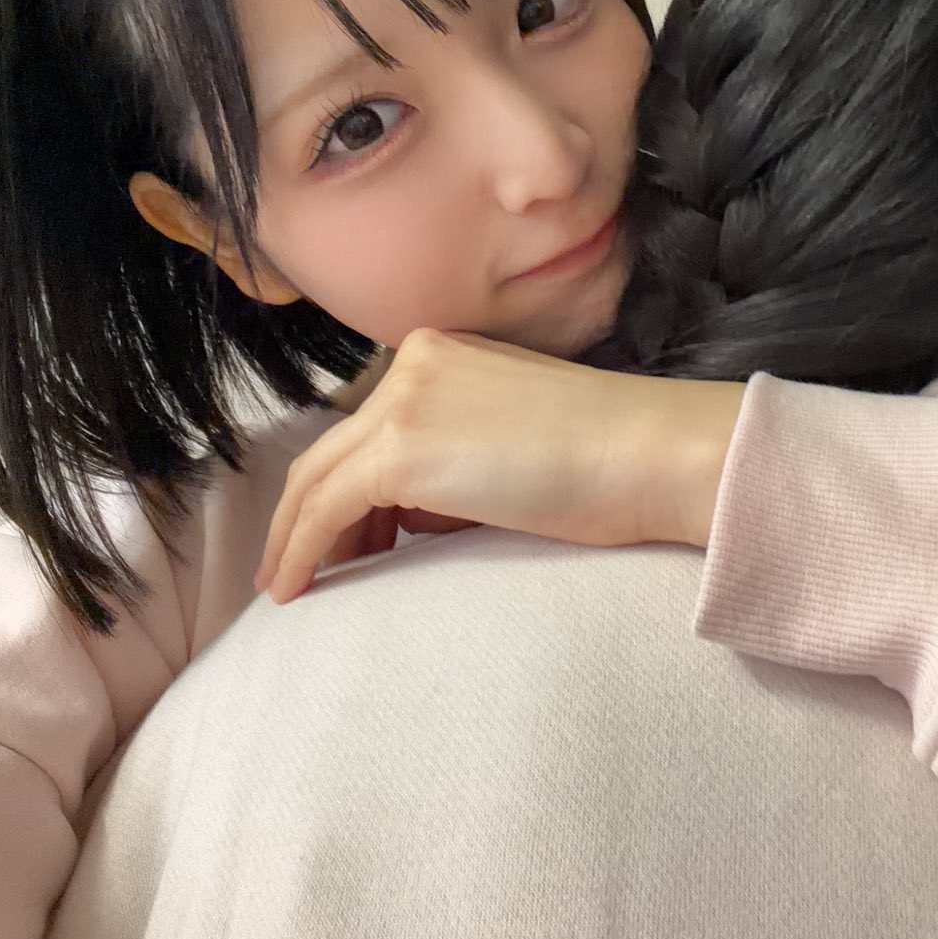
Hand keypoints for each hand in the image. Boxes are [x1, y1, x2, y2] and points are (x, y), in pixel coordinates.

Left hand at [256, 328, 745, 601]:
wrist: (646, 452)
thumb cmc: (608, 460)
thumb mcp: (511, 441)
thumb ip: (451, 460)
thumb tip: (405, 516)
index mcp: (442, 352)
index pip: (370, 424)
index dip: (346, 485)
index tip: (347, 537)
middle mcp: (412, 363)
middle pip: (332, 448)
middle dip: (307, 513)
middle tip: (297, 566)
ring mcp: (402, 402)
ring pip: (317, 477)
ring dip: (297, 535)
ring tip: (292, 584)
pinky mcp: (399, 450)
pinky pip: (325, 506)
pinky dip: (300, 548)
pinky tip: (294, 586)